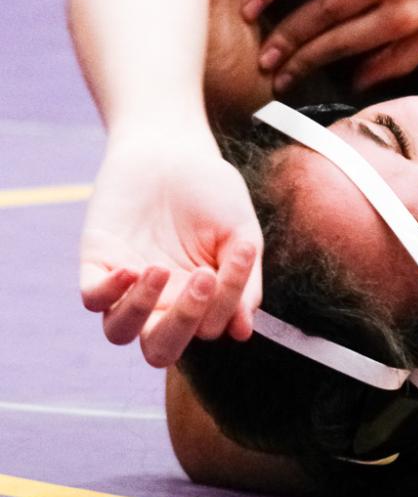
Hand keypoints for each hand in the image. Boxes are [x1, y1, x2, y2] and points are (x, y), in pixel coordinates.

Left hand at [80, 127, 263, 366]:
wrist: (169, 147)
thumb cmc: (210, 189)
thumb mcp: (240, 232)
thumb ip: (245, 280)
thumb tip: (242, 330)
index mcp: (197, 301)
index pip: (209, 327)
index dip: (228, 301)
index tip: (240, 253)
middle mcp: (159, 301)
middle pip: (160, 349)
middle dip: (183, 322)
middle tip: (202, 278)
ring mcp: (125, 285)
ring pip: (119, 333)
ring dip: (140, 312)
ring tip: (160, 269)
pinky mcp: (97, 261)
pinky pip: (93, 298)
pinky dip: (109, 291)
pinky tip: (131, 268)